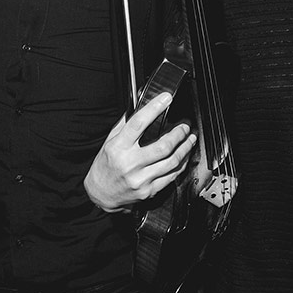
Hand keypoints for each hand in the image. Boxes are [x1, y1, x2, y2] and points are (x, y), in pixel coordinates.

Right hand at [83, 92, 196, 211]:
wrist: (101, 193)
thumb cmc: (106, 165)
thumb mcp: (110, 141)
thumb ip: (126, 123)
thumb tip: (141, 103)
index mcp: (118, 147)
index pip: (138, 124)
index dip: (154, 108)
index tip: (166, 98)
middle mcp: (130, 163)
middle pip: (162, 145)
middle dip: (179, 133)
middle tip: (185, 126)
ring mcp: (141, 178)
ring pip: (172, 161)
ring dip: (185, 147)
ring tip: (190, 138)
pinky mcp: (149, 190)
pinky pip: (172, 175)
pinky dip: (182, 163)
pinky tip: (184, 155)